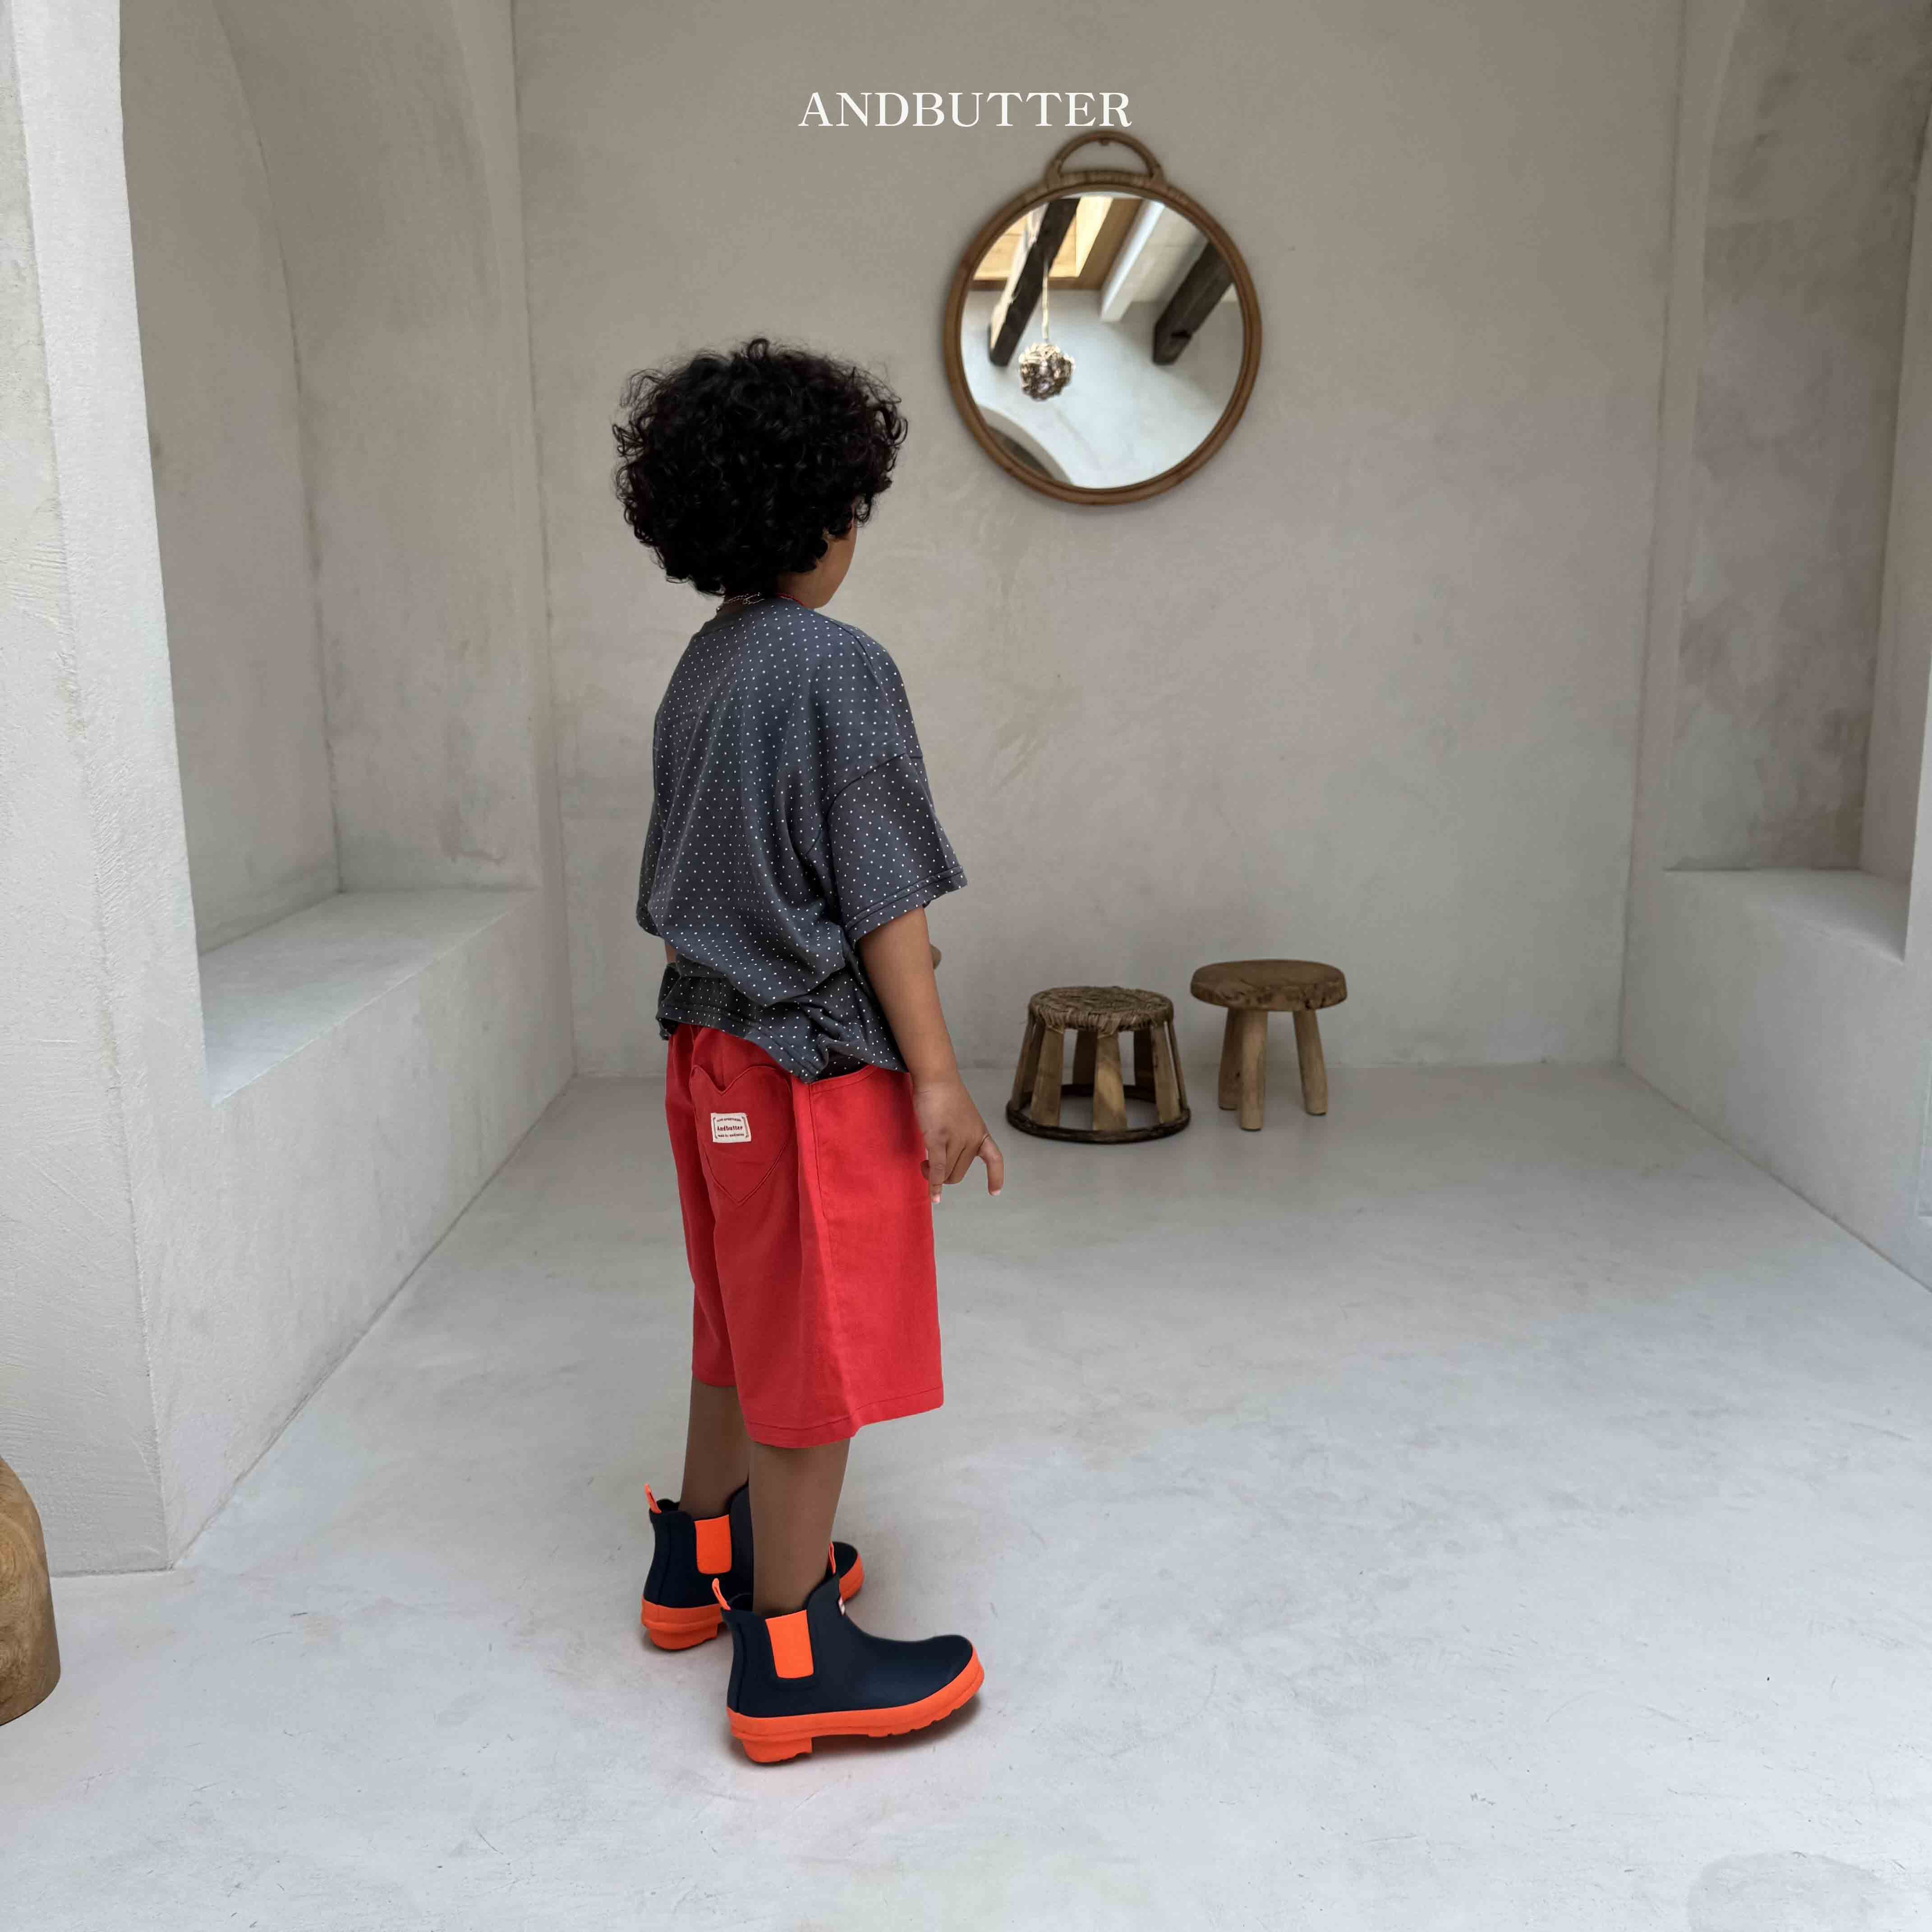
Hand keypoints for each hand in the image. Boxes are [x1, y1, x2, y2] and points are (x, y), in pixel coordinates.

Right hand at [912, 1077, 1003, 1203]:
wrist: (936, 1078)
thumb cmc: (945, 1096)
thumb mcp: (962, 1119)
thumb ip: (960, 1138)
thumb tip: (946, 1163)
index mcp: (980, 1133)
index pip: (995, 1159)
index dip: (996, 1177)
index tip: (995, 1192)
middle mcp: (973, 1139)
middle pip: (960, 1172)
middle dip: (945, 1175)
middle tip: (930, 1166)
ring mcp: (957, 1139)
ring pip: (948, 1174)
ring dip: (933, 1176)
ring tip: (924, 1165)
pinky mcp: (939, 1139)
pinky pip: (938, 1170)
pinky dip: (934, 1185)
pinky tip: (934, 1196)